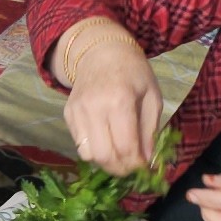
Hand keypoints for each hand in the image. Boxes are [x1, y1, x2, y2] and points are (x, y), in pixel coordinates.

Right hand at [54, 17, 167, 177]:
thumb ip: (150, 130)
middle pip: (104, 156)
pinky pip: (79, 144)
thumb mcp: (152, 97)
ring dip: (105, 162)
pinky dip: (94, 150)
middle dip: (120, 168)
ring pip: (88, 155)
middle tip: (131, 167)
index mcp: (120, 101)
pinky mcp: (68, 114)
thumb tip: (148, 161)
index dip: (136, 164)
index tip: (144, 168)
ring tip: (118, 155)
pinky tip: (105, 140)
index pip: (125, 147)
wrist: (102, 52)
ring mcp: (78, 112)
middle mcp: (95, 108)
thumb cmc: (134, 73)